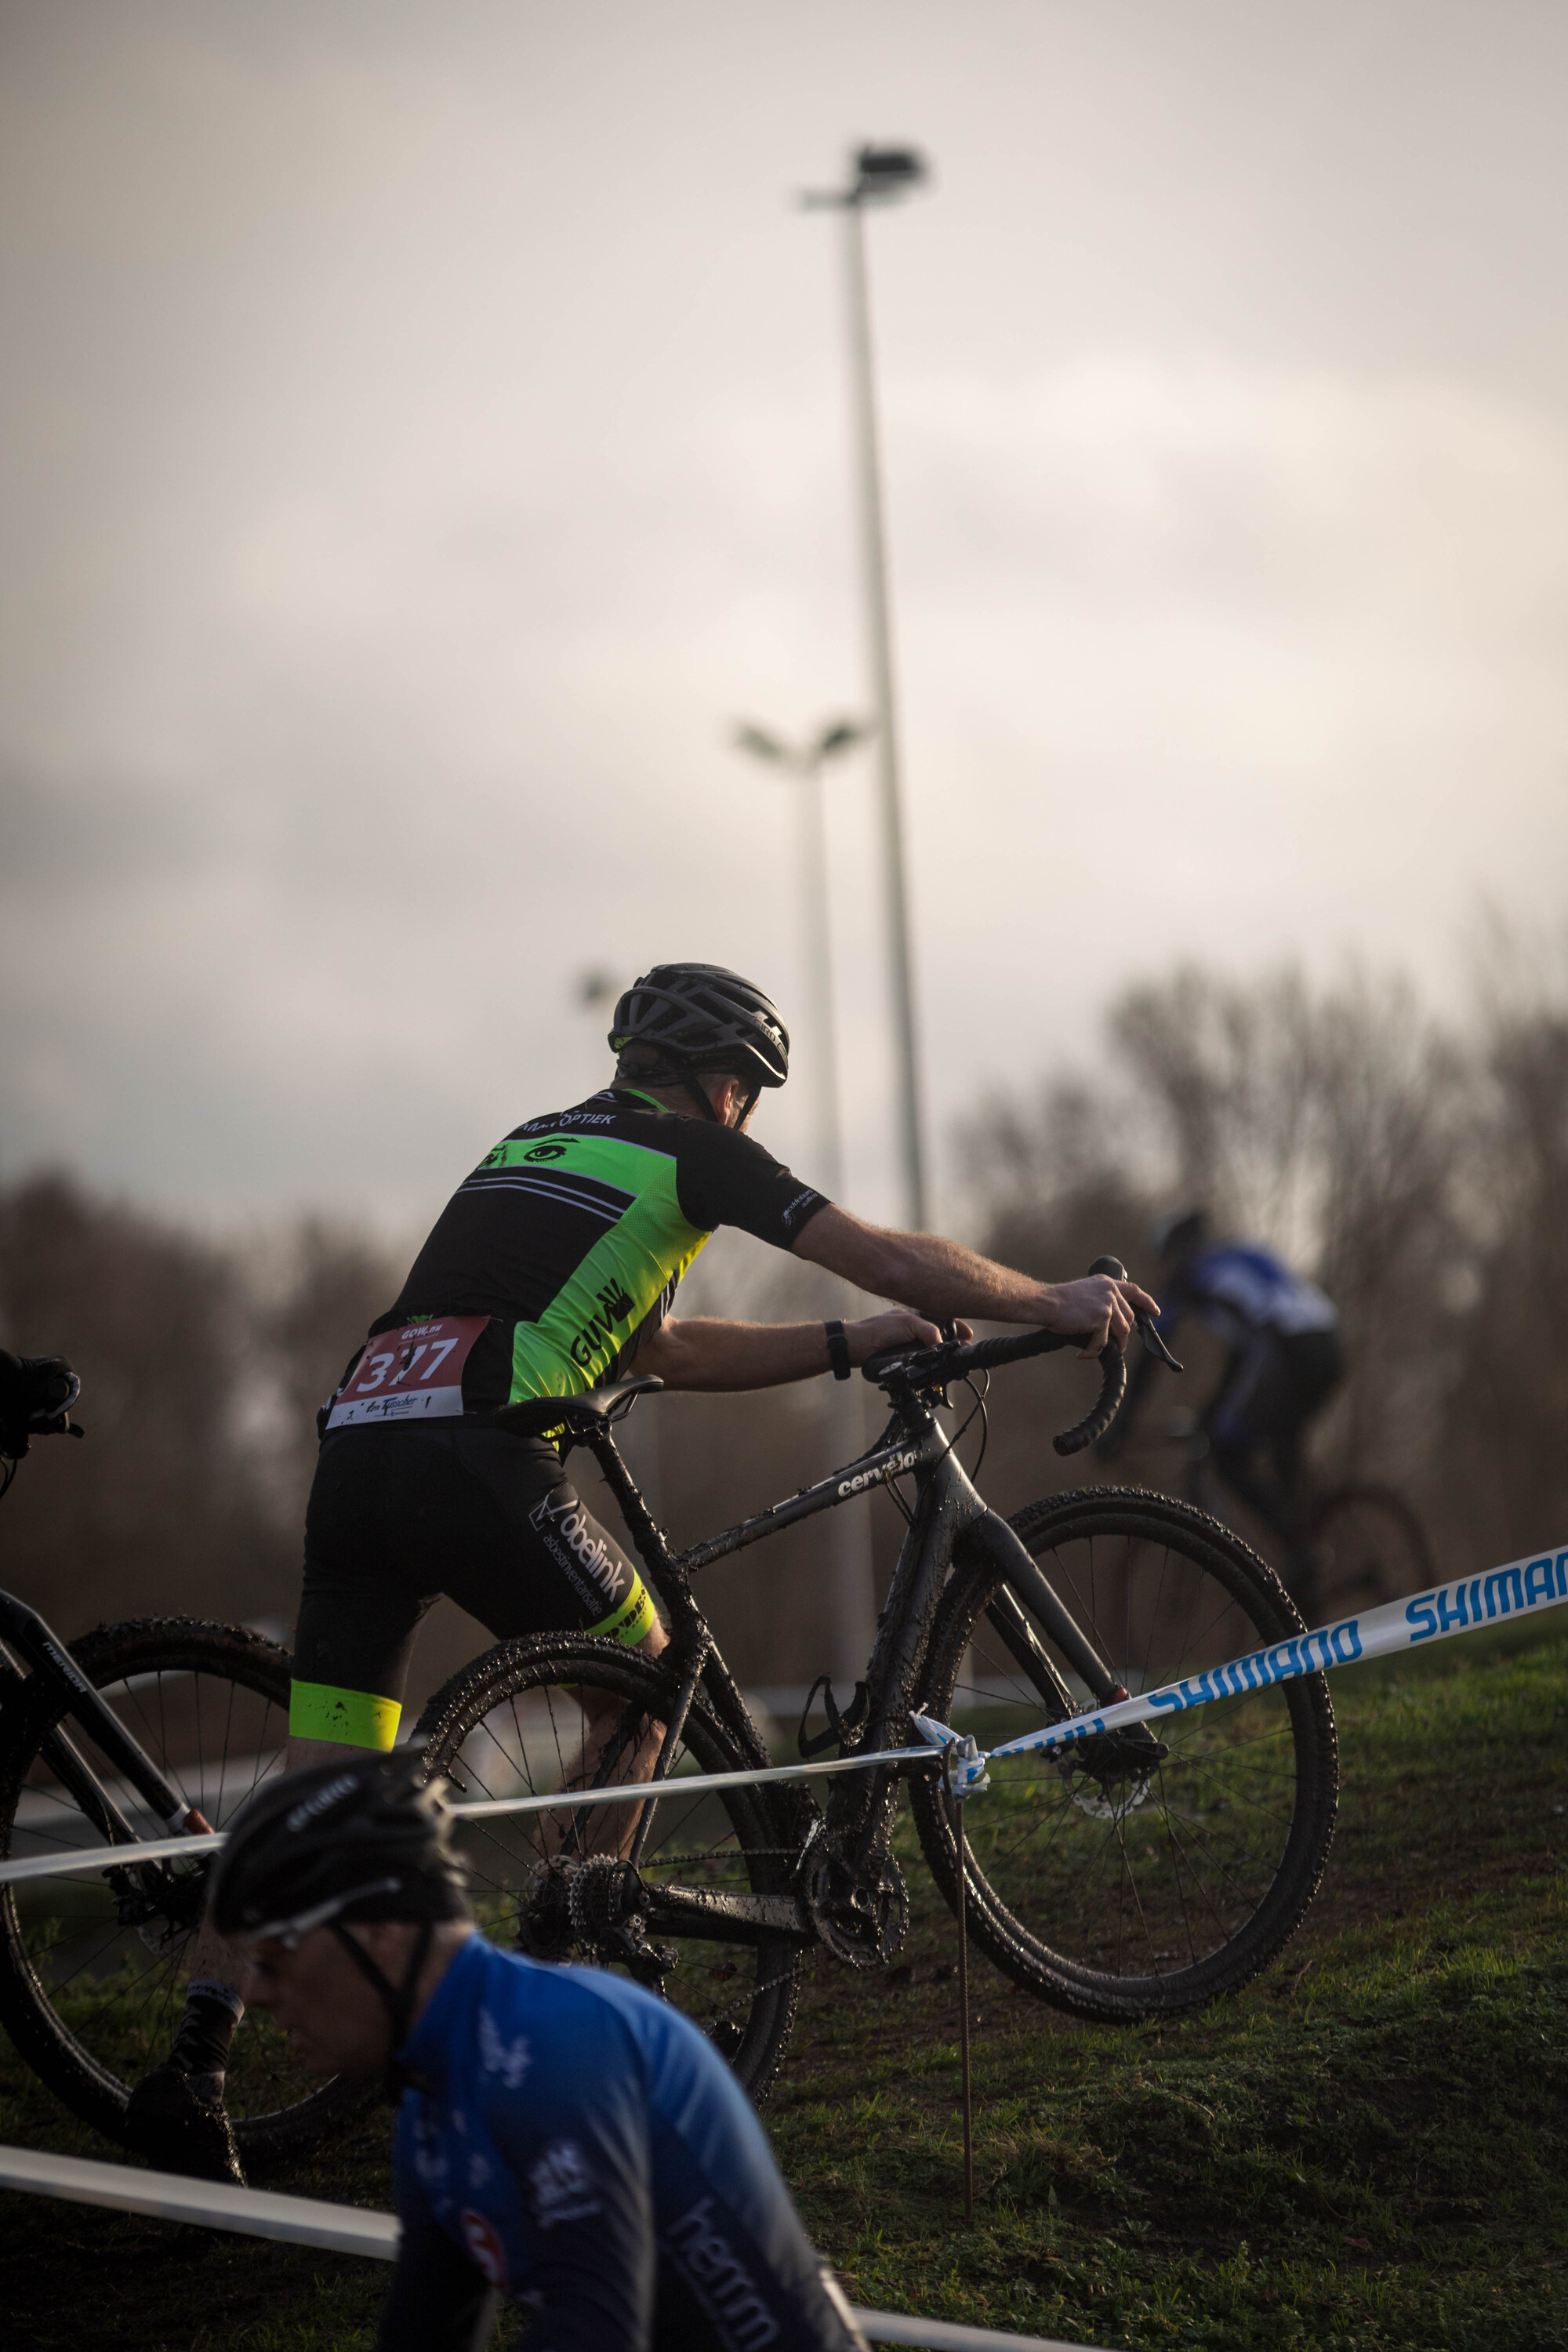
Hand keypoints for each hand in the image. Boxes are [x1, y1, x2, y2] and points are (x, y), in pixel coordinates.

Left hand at [849, 1309, 971, 1363]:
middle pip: (941, 1332)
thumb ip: (929, 1332)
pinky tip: (935, 1366)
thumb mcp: (909, 1324)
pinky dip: (930, 1360)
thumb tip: (941, 1347)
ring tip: (953, 1358)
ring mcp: (909, 1341)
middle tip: (964, 1348)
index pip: (943, 1317)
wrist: (857, 1348)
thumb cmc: (878, 1331)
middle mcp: (914, 1327)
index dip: (957, 1325)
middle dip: (954, 1340)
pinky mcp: (903, 1354)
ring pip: (932, 1345)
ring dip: (943, 1351)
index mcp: (916, 1314)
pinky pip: (922, 1357)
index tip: (968, 1335)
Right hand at [1040, 1275, 1158, 1358]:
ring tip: (1095, 1350)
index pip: (1133, 1290)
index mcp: (1106, 1283)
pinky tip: (1082, 1354)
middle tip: (1116, 1346)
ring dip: (1110, 1345)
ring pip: (1120, 1332)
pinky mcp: (1102, 1318)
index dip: (1147, 1302)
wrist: (1046, 1303)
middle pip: (1128, 1318)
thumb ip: (1100, 1301)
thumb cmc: (1058, 1302)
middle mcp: (1110, 1291)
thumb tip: (1111, 1323)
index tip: (1155, 1312)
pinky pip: (1103, 1342)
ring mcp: (1107, 1304)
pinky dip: (1093, 1351)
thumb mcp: (1085, 1294)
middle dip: (1123, 1335)